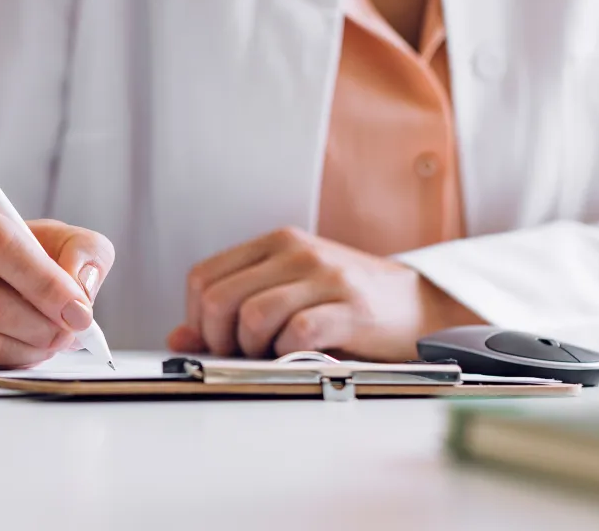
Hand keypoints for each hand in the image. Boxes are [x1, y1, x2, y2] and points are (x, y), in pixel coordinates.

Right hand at [0, 189, 114, 367]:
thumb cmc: (12, 251)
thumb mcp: (54, 236)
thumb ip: (82, 250)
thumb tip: (81, 286)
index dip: (42, 280)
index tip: (78, 308)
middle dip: (40, 321)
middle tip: (71, 331)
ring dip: (27, 345)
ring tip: (55, 340)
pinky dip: (9, 359)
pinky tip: (29, 349)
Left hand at [167, 227, 481, 360]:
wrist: (419, 306)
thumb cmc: (348, 302)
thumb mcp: (287, 294)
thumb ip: (234, 309)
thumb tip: (179, 336)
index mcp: (275, 243)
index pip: (203, 278)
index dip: (199, 320)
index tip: (217, 341)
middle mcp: (296, 252)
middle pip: (220, 299)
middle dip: (220, 339)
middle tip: (242, 355)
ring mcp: (325, 276)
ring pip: (252, 316)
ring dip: (253, 350)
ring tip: (274, 355)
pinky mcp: (350, 307)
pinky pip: (296, 333)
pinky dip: (289, 355)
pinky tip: (302, 356)